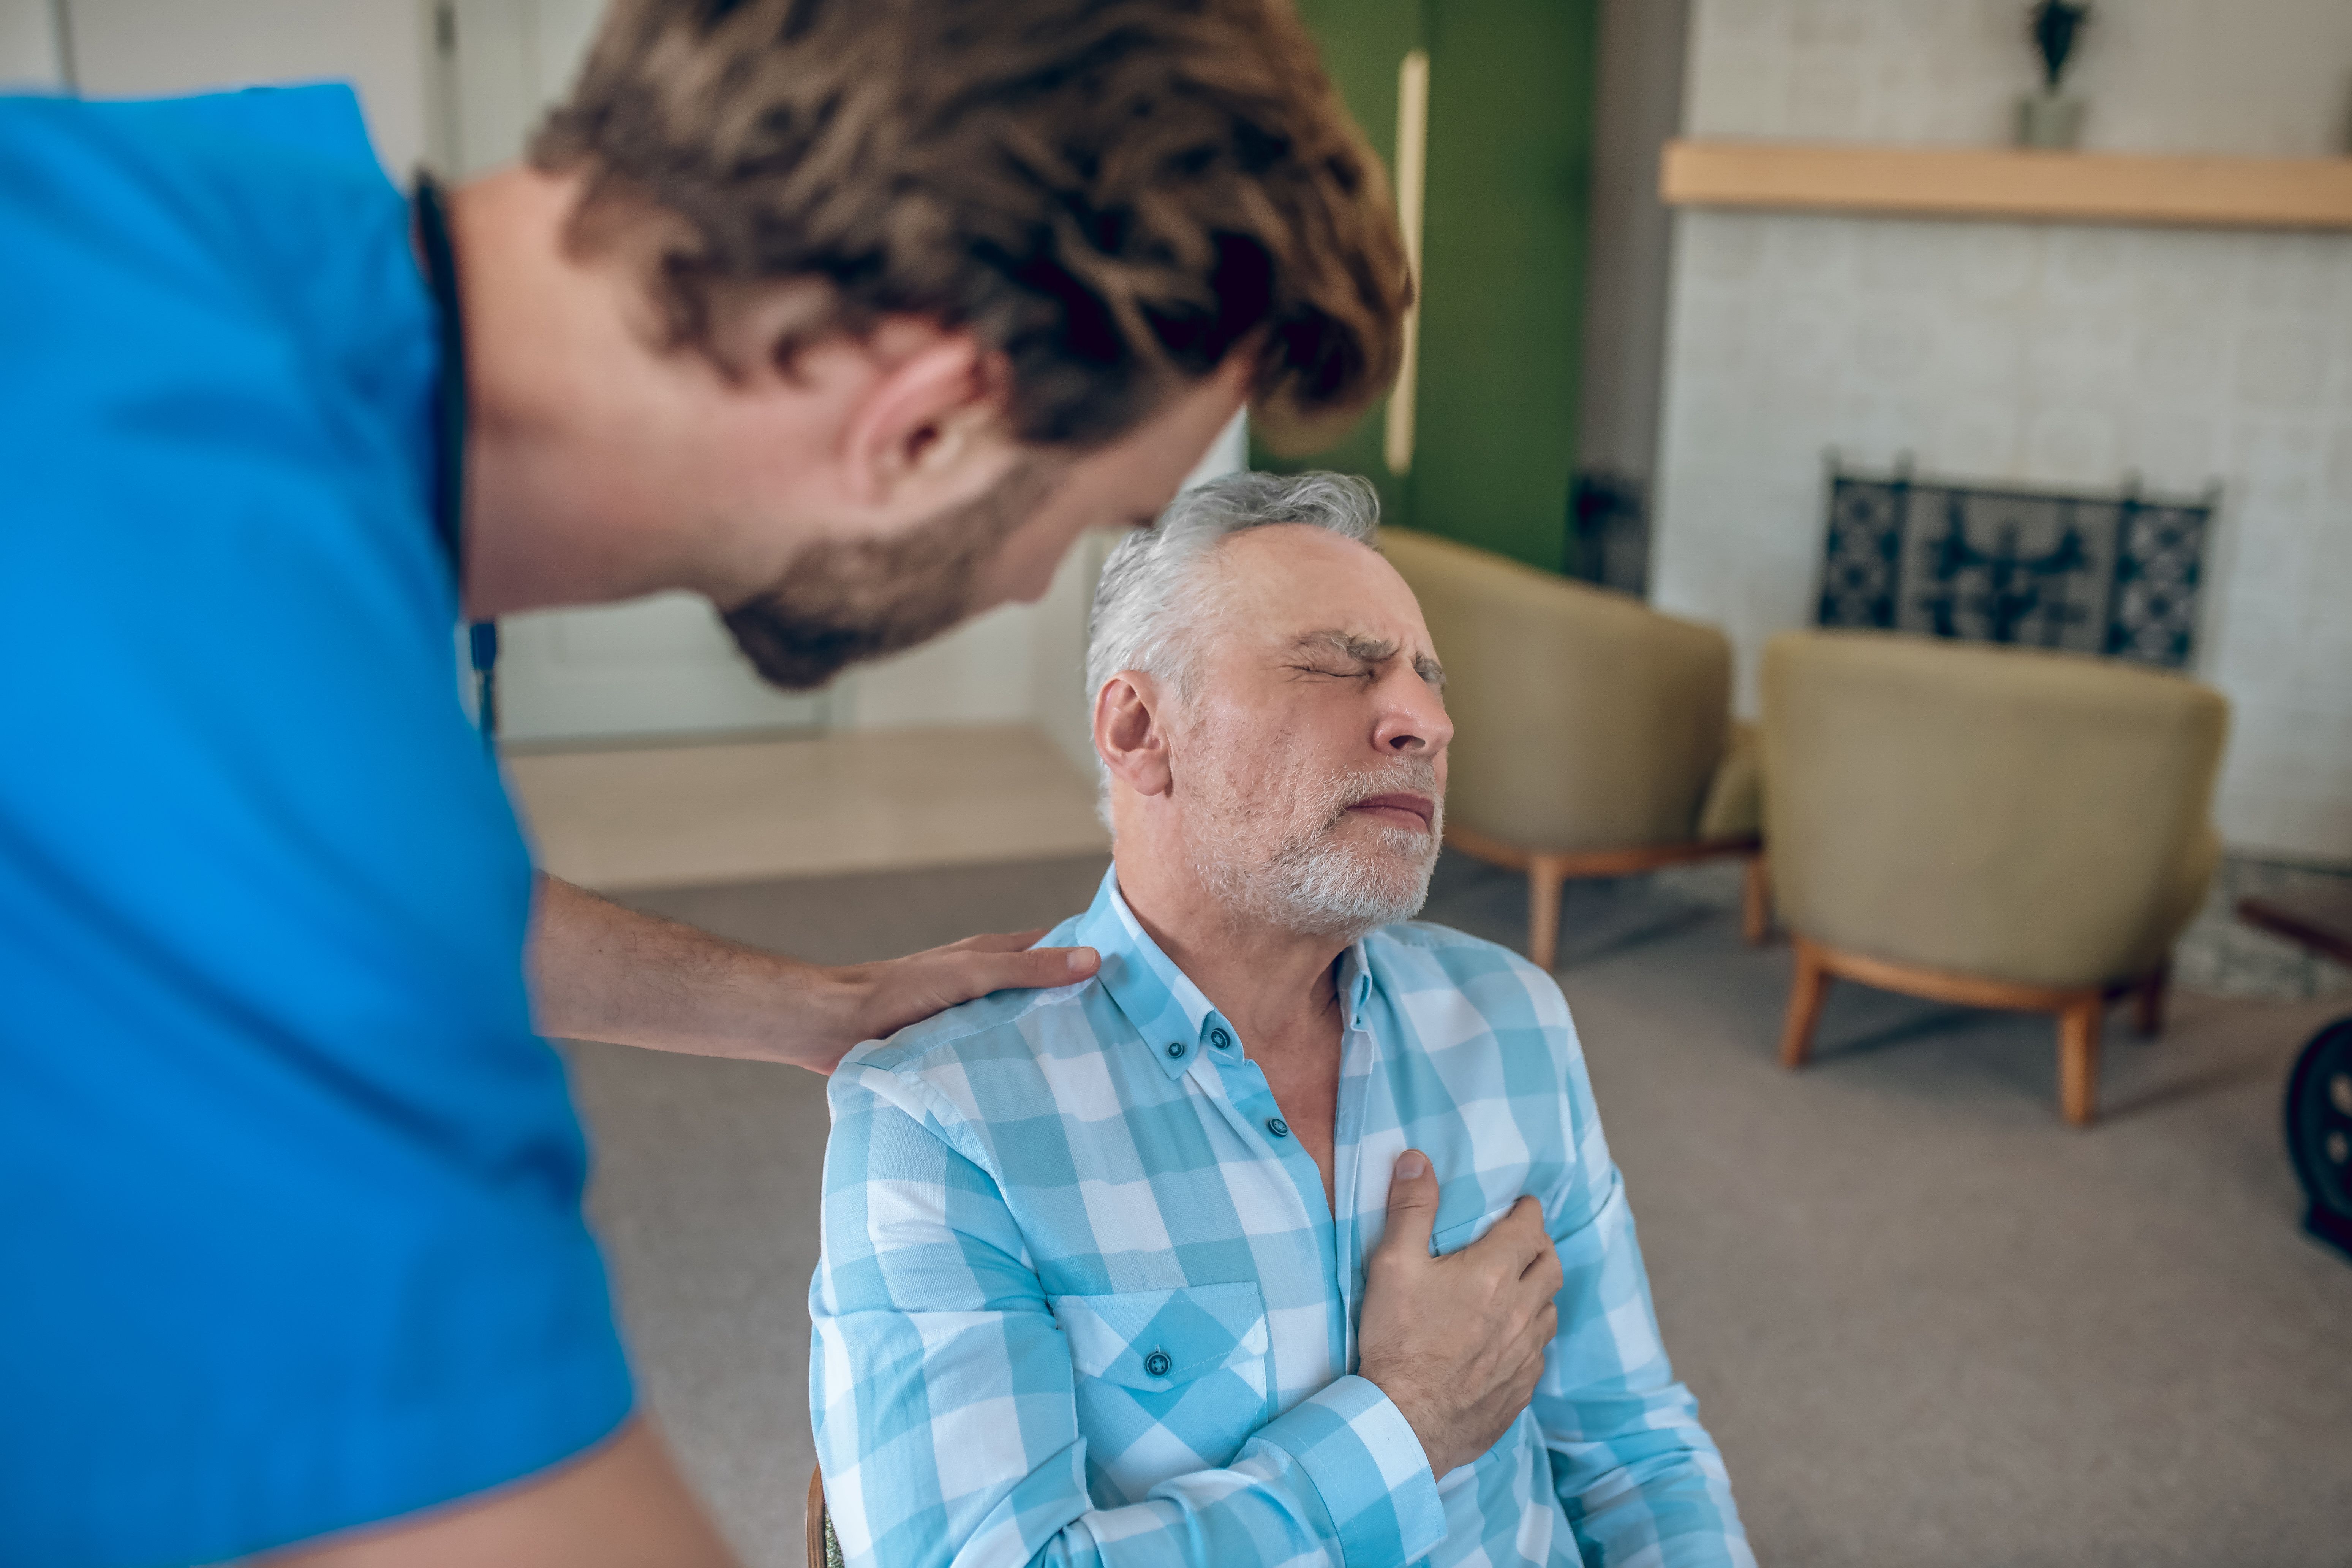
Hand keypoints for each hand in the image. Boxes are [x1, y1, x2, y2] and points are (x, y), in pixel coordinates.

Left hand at [821, 929, 1098, 1064]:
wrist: (839, 1027)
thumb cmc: (900, 992)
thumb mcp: (973, 974)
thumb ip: (1028, 968)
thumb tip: (1092, 958)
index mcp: (992, 954)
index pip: (1053, 948)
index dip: (1088, 956)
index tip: (1130, 978)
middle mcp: (986, 983)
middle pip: (1042, 990)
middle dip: (1076, 1005)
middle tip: (1123, 1033)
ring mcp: (972, 1017)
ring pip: (1022, 1024)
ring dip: (1048, 1039)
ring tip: (1092, 1067)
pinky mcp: (956, 1048)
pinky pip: (999, 1053)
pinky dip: (1020, 1062)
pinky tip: (1040, 1085)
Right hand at [1356, 1150, 1561, 1476]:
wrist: (1406, 1420)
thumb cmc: (1398, 1340)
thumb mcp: (1393, 1264)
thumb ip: (1410, 1208)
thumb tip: (1417, 1159)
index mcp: (1493, 1274)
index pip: (1529, 1229)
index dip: (1529, 1212)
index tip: (1524, 1205)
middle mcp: (1520, 1311)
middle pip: (1551, 1267)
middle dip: (1542, 1247)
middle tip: (1526, 1241)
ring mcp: (1525, 1354)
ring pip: (1550, 1312)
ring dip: (1540, 1293)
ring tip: (1520, 1290)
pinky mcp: (1520, 1390)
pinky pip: (1538, 1355)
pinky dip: (1530, 1337)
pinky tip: (1509, 1342)